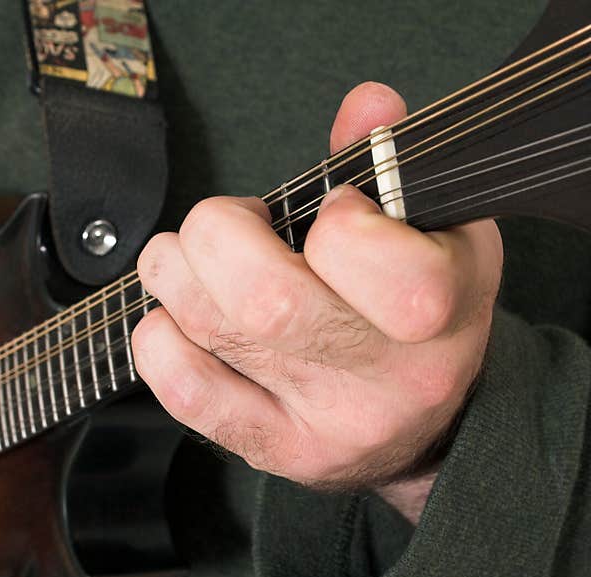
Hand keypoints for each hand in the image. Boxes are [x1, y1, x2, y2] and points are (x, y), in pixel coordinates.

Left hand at [133, 82, 501, 501]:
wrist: (419, 429)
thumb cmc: (416, 316)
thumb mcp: (434, 233)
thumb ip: (390, 163)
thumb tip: (365, 101)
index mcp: (443, 316)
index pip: (389, 273)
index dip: (339, 221)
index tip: (331, 209)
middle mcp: (385, 383)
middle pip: (266, 300)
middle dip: (217, 233)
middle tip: (228, 224)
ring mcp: (323, 425)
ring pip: (214, 332)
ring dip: (175, 271)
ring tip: (193, 258)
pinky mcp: (270, 449)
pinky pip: (186, 392)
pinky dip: (159, 339)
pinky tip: (177, 318)